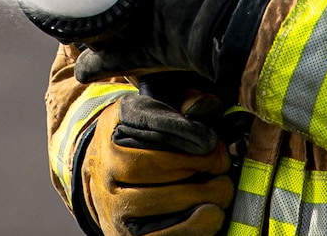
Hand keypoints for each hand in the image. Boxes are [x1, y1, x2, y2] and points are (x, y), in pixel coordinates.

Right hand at [81, 92, 232, 235]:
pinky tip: (210, 214)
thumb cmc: (142, 143)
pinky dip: (193, 226)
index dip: (184, 131)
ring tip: (221, 189)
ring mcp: (112, 204)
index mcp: (113, 128)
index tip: (210, 140)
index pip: (150, 122)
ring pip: (161, 200)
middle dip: (200, 164)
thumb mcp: (155, 112)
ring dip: (202, 195)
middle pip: (157, 163)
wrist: (108, 181)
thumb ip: (181, 103)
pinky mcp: (125, 235)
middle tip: (221, 164)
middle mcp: (106, 166)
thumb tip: (205, 106)